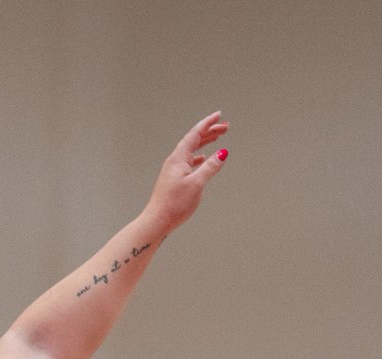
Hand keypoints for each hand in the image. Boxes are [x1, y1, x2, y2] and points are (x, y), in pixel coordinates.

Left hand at [143, 111, 228, 235]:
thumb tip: (222, 154)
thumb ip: (210, 167)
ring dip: (205, 143)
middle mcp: (174, 161)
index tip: (219, 115)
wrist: (157, 221)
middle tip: (225, 127)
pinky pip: (188, 161)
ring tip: (217, 138)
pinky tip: (203, 159)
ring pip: (192, 150)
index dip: (208, 123)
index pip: (195, 134)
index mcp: (179, 158)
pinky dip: (198, 157)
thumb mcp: (197, 184)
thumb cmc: (173, 205)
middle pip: (194, 140)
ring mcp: (173, 170)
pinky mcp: (173, 179)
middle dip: (210, 131)